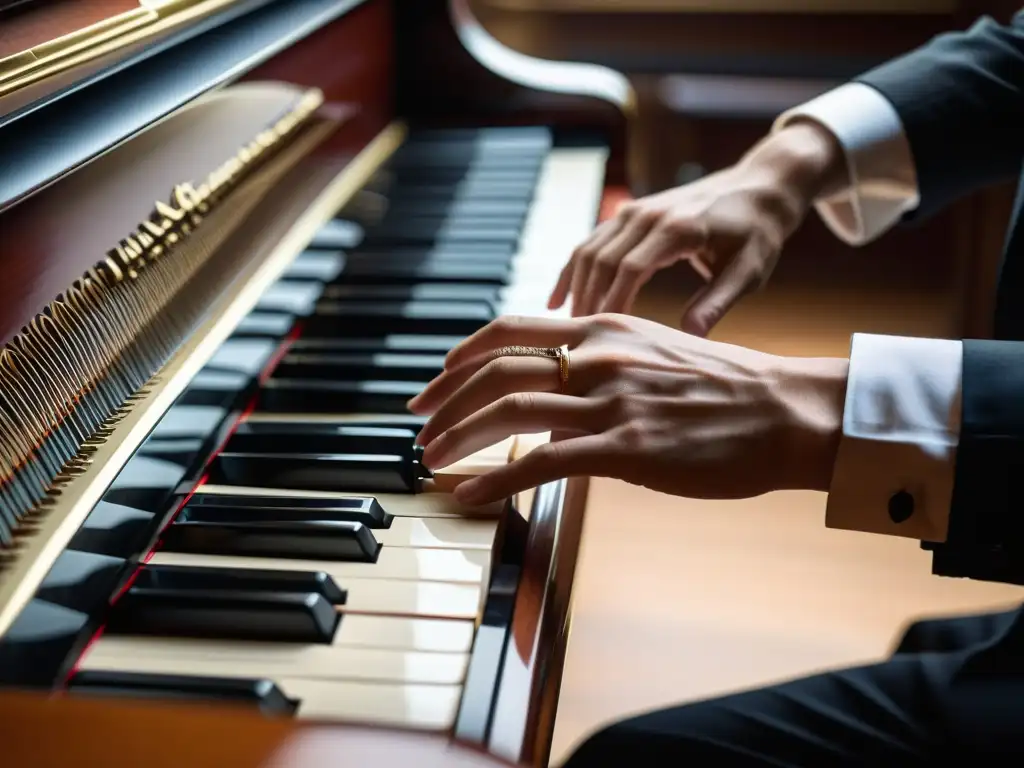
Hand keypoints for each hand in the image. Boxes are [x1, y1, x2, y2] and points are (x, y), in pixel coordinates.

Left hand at [408, 314, 847, 505]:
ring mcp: (611, 401)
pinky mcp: (628, 448)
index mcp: (604, 327)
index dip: (461, 356)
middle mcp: (599, 356)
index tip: (435, 382)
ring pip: (509, 408)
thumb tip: (556, 387)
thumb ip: (601, 360)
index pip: (510, 329)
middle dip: (444, 399)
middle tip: (419, 426)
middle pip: (495, 368)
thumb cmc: (727, 387)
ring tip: (433, 460)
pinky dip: (495, 480)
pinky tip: (471, 497)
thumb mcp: (654, 351)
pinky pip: (542, 461)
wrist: (787, 410)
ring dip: (459, 436)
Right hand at [548, 121, 842, 333]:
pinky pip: (591, 243)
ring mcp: (636, 210)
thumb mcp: (749, 271)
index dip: (612, 304)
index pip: (630, 269)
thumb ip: (718, 302)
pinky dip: (571, 271)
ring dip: (575, 289)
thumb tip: (690, 338)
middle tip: (578, 343)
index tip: (601, 338)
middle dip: (587, 303)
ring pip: (589, 251)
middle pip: (602, 261)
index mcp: (678, 228)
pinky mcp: (631, 213)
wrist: (761, 186)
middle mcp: (650, 214)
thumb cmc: (759, 232)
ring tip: (567, 330)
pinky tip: (556, 300)